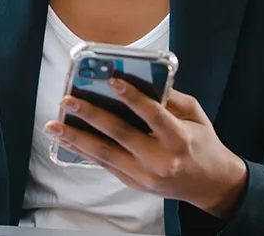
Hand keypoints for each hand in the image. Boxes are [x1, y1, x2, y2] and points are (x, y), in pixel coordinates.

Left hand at [44, 79, 247, 219]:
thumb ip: (171, 99)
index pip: (152, 115)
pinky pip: (105, 165)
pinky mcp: (134, 183)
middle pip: (120, 134)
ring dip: (76, 137)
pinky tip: (67, 139)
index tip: (111, 80)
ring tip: (54, 124)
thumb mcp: (196, 116)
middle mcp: (160, 159)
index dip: (132, 97)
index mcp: (179, 139)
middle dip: (91, 115)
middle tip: (68, 100)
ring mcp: (145, 175)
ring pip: (105, 154)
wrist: (210, 184)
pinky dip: (84, 151)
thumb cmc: (202, 143)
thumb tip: (140, 80)